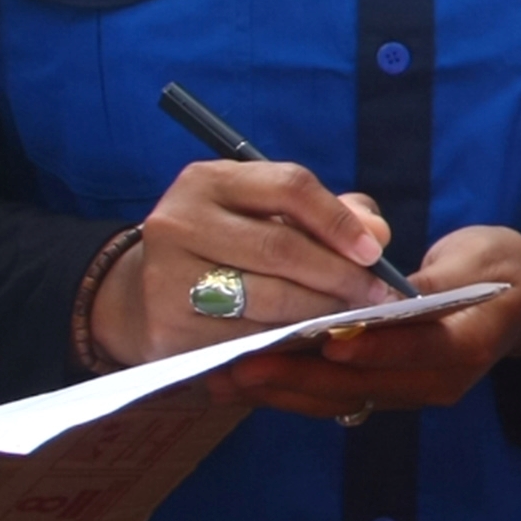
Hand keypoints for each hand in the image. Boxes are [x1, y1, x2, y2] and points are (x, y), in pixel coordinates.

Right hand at [89, 159, 401, 369]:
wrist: (144, 294)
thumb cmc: (230, 245)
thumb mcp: (271, 214)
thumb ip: (332, 213)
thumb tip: (377, 233)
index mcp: (209, 180)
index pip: (289, 186)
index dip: (339, 220)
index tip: (375, 251)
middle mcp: (179, 221)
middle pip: (281, 248)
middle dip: (339, 274)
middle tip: (376, 294)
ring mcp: (166, 275)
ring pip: (267, 298)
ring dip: (320, 310)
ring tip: (351, 315)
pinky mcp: (166, 325)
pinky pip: (245, 337)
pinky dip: (288, 340)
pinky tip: (311, 338)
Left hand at [223, 226, 520, 422]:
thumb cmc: (500, 268)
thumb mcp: (475, 258)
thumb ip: (427, 279)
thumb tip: (380, 293)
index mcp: (468, 344)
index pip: (418, 349)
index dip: (372, 346)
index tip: (324, 338)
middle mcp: (439, 382)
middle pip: (364, 386)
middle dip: (298, 377)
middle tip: (241, 366)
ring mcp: (413, 393)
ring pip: (342, 399)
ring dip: (281, 391)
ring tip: (224, 380)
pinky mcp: (389, 393)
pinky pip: (336, 398)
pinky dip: (291, 390)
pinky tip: (248, 382)